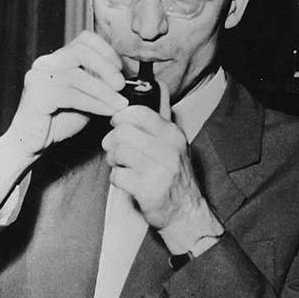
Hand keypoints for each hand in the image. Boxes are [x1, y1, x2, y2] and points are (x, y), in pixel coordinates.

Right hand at [3, 30, 127, 162]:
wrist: (32, 143)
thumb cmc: (60, 120)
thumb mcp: (86, 96)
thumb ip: (99, 83)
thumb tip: (125, 77)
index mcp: (58, 58)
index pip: (84, 38)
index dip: (106, 51)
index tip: (121, 69)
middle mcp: (46, 62)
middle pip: (81, 51)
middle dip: (106, 67)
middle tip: (121, 85)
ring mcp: (39, 76)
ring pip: (78, 76)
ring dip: (104, 91)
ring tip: (120, 104)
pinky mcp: (37, 94)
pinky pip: (72, 95)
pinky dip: (95, 103)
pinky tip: (108, 112)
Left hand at [102, 87, 202, 229]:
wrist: (186, 213)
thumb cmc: (174, 174)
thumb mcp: (175, 142)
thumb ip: (163, 115)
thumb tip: (161, 85)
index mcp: (172, 134)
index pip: (139, 113)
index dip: (121, 116)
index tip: (117, 124)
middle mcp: (168, 150)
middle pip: (123, 132)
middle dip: (112, 140)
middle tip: (114, 149)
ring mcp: (159, 170)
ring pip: (118, 152)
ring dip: (113, 159)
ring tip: (119, 164)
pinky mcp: (148, 190)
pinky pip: (117, 175)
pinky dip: (116, 178)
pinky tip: (125, 180)